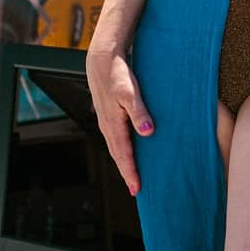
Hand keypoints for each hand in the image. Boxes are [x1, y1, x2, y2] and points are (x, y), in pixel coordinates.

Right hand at [85, 42, 153, 195]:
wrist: (102, 60)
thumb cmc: (117, 74)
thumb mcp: (130, 92)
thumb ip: (139, 112)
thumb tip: (148, 132)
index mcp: (113, 124)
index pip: (123, 155)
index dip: (130, 173)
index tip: (136, 189)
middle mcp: (107, 126)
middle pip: (118, 155)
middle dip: (126, 173)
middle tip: (136, 191)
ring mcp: (107, 121)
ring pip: (116, 148)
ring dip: (124, 163)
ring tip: (133, 176)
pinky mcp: (109, 115)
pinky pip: (116, 138)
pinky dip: (123, 149)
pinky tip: (130, 151)